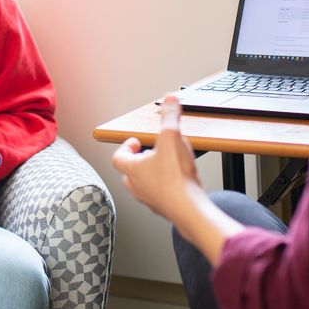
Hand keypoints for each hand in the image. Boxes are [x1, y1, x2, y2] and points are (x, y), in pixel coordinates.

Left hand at [111, 95, 203, 225]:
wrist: (189, 209)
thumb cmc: (176, 178)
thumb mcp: (172, 138)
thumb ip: (170, 117)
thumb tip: (169, 99)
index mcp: (132, 169)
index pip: (118, 157)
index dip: (125, 147)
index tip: (136, 141)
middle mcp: (137, 186)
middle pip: (129, 172)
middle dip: (138, 161)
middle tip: (149, 153)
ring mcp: (150, 199)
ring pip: (143, 185)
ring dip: (151, 174)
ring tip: (165, 165)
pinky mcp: (164, 208)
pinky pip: (159, 196)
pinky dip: (165, 187)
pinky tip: (180, 181)